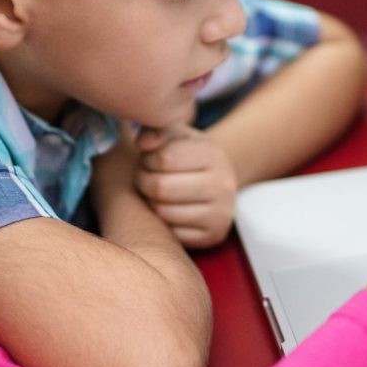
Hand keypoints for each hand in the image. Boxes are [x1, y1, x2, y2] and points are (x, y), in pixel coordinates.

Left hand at [134, 124, 237, 247]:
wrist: (214, 180)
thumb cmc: (186, 154)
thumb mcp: (175, 136)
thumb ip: (156, 132)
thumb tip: (143, 143)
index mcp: (213, 154)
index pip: (164, 158)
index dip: (146, 159)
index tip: (147, 159)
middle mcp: (223, 185)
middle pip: (161, 187)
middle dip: (144, 181)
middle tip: (144, 177)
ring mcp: (221, 213)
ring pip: (163, 212)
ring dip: (150, 202)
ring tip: (155, 192)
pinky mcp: (214, 235)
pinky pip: (172, 234)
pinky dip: (163, 223)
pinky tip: (168, 209)